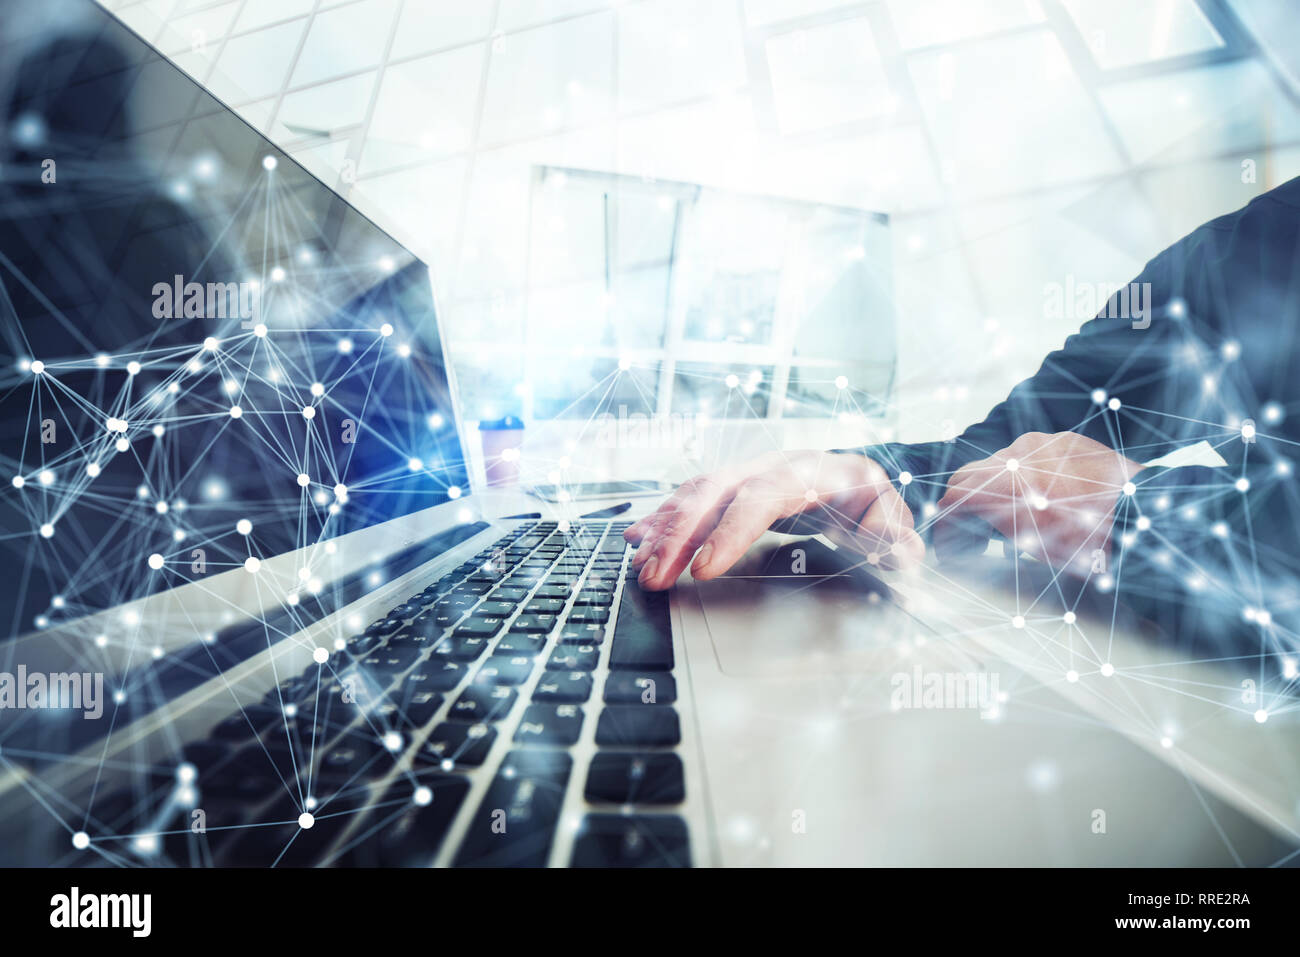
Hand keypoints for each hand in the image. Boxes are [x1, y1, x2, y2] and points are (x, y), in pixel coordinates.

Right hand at [623, 450, 924, 589]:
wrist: (857, 483)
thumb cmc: (870, 504)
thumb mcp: (891, 517)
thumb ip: (896, 535)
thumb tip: (900, 550)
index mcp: (812, 471)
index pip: (763, 495)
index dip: (731, 531)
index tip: (704, 568)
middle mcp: (771, 466)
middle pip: (717, 491)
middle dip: (680, 533)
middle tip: (656, 574)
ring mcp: (747, 475)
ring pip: (697, 494)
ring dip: (665, 529)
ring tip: (642, 565)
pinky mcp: (731, 490)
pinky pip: (690, 500)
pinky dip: (663, 519)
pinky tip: (639, 538)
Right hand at [934, 431, 1144, 572]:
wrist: (1144, 513)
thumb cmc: (1089, 541)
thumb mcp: (1030, 549)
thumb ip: (992, 534)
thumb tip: (970, 539)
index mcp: (998, 488)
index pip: (951, 500)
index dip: (946, 526)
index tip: (951, 548)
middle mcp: (1011, 457)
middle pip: (967, 477)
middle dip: (964, 507)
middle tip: (976, 537)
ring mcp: (1038, 443)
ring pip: (997, 463)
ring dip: (994, 490)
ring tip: (1013, 520)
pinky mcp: (1063, 438)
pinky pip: (1029, 454)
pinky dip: (1023, 476)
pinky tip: (1042, 498)